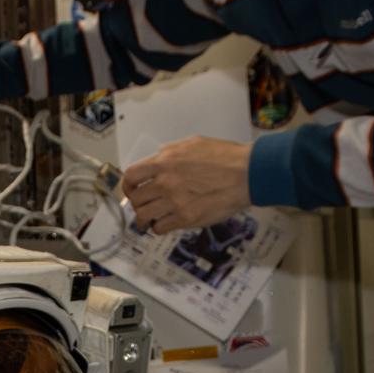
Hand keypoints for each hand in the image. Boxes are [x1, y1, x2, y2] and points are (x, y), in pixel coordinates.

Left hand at [120, 136, 252, 234]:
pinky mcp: (186, 218)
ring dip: (145, 217)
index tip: (132, 190)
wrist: (245, 174)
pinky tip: (166, 223)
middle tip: (144, 205)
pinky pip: (160, 228)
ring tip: (151, 218)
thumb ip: (171, 153)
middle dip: (137, 203)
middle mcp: (165, 182)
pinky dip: (159, 227)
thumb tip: (159, 159)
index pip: (131, 176)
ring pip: (144, 216)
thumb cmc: (224, 157)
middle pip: (135, 199)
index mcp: (164, 161)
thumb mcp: (192, 144)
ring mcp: (174, 202)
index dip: (128, 186)